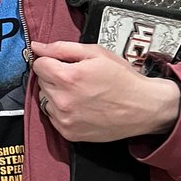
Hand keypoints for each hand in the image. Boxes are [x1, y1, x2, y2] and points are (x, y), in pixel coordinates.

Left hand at [30, 41, 180, 142]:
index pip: (38, 65)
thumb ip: (62, 48)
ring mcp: (65, 119)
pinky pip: (53, 116)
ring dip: (56, 94)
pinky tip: (80, 106)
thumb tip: (37, 47)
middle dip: (54, 77)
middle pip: (41, 82)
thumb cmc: (123, 79)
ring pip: (45, 100)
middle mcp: (63, 101)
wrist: (144, 107)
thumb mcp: (96, 53)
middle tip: (76, 78)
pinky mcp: (69, 133)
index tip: (62, 63)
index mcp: (69, 77)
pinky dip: (62, 110)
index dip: (50, 61)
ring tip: (79, 92)